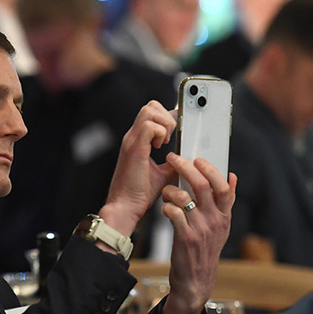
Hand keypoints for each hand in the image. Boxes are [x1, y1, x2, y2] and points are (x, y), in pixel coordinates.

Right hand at [98, 101, 177, 236]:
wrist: (126, 207)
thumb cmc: (139, 194)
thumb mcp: (162, 174)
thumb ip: (172, 163)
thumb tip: (186, 159)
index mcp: (137, 141)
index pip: (151, 113)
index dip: (166, 116)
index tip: (178, 127)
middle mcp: (133, 137)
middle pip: (150, 106)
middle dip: (166, 116)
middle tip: (170, 137)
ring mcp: (132, 141)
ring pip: (150, 110)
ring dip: (164, 124)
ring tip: (166, 142)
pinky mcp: (135, 148)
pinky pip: (150, 126)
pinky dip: (161, 133)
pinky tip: (161, 147)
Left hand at [161, 153, 235, 313]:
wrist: (196, 280)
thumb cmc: (205, 249)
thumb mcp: (221, 226)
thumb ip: (225, 202)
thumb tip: (232, 176)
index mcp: (224, 216)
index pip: (224, 186)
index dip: (211, 169)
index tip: (198, 159)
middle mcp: (215, 221)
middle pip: (203, 186)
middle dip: (186, 168)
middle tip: (173, 158)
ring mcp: (201, 230)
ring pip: (185, 198)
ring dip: (171, 189)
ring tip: (166, 190)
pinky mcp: (186, 239)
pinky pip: (174, 214)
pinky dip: (166, 206)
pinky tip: (164, 207)